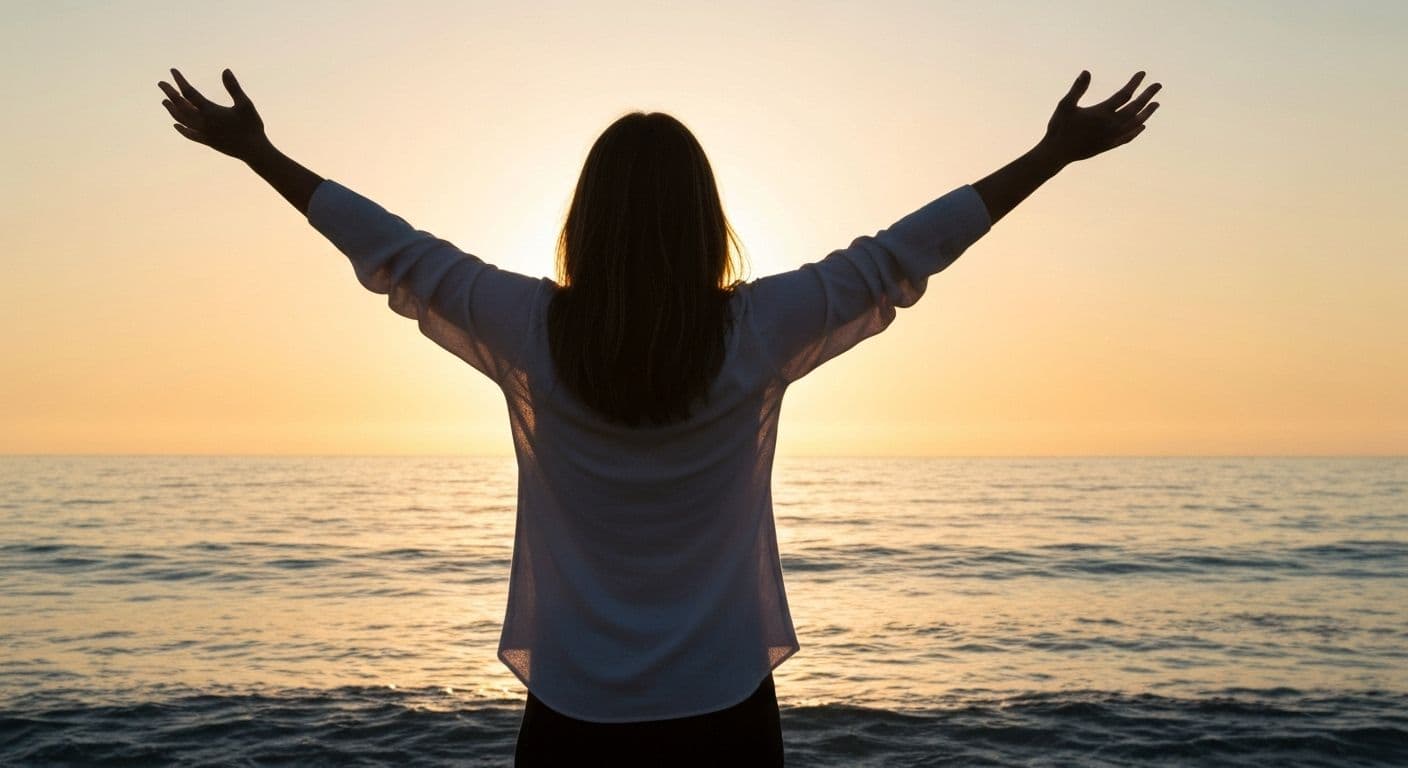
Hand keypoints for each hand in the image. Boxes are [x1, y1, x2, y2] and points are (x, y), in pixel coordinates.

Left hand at [158, 68, 268, 160]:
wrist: (254, 151)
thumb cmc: (251, 126)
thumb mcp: (245, 104)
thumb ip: (234, 87)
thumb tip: (225, 70)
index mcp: (210, 111)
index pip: (189, 93)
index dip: (180, 81)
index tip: (172, 71)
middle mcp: (203, 122)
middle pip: (180, 106)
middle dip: (170, 93)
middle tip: (161, 83)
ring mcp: (203, 133)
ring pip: (182, 120)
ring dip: (172, 109)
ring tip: (164, 101)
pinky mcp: (207, 142)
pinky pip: (189, 134)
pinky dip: (181, 128)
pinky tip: (176, 124)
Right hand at [1037, 70, 1160, 165]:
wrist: (1057, 153)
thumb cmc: (1059, 127)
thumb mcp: (1065, 105)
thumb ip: (1077, 89)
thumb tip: (1087, 71)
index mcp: (1102, 113)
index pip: (1124, 95)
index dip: (1134, 83)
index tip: (1142, 73)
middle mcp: (1111, 125)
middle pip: (1135, 108)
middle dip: (1148, 95)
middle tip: (1158, 85)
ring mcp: (1111, 137)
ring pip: (1135, 123)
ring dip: (1147, 113)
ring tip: (1156, 104)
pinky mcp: (1109, 145)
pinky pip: (1128, 137)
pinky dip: (1137, 130)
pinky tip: (1142, 126)